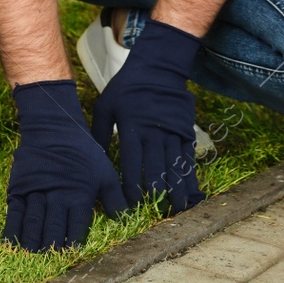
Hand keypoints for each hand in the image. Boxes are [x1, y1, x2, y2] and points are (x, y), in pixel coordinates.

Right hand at [3, 80, 126, 251]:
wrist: (53, 128)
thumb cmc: (83, 152)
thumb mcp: (105, 171)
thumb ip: (115, 197)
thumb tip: (124, 219)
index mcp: (79, 195)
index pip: (75, 226)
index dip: (72, 243)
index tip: (70, 256)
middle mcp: (57, 196)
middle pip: (53, 228)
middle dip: (51, 246)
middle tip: (48, 261)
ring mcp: (36, 192)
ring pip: (33, 222)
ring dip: (32, 241)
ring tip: (30, 256)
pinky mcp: (20, 186)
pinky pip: (15, 211)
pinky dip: (12, 228)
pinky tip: (10, 242)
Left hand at [90, 18, 204, 212]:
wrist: (157, 69)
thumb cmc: (126, 89)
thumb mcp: (106, 106)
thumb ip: (99, 132)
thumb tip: (91, 159)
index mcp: (132, 127)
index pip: (132, 162)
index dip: (132, 185)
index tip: (131, 203)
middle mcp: (153, 132)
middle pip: (156, 167)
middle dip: (157, 192)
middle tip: (159, 213)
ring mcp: (172, 132)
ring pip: (175, 165)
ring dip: (177, 188)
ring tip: (178, 208)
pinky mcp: (185, 131)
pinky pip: (188, 157)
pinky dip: (190, 175)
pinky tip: (192, 191)